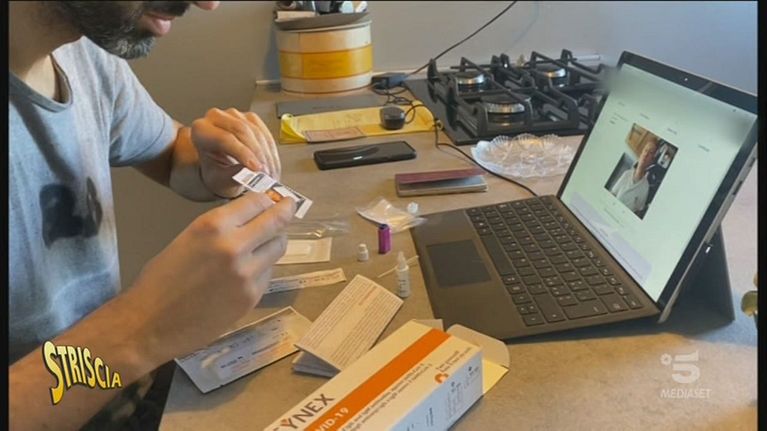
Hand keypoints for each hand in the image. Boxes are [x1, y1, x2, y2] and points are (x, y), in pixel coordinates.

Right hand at [126, 192, 295, 361]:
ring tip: (267, 241)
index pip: (257, 202)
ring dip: (275, 241)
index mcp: (213, 226)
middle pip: (276, 222)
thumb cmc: (160, 280)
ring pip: (278, 248)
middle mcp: (235, 246)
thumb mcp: (189, 239)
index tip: (275, 198)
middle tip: (289, 208)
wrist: (149, 324)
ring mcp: (247, 273)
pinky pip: (268, 274)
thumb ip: (221, 228)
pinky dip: (263, 269)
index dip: (268, 199)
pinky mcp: (252, 297)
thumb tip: (250, 219)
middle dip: (285, 212)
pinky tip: (247, 273)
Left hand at [192, 108, 280, 197]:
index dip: (243, 154)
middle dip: (258, 154)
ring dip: (267, 155)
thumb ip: (233, 176)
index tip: (256, 169)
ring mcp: (234, 115)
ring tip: (270, 173)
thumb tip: (250, 173)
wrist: (220, 166)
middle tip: (266, 173)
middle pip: (242, 131)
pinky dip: (271, 151)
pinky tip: (272, 164)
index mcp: (201, 131)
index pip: (224, 138)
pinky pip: (265, 133)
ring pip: (256, 132)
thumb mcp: (220, 180)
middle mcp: (215, 118)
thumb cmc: (216, 172)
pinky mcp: (250, 118)